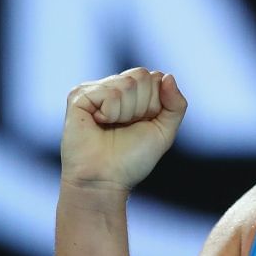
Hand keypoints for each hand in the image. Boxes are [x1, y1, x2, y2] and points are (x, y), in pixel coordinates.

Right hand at [59, 68, 187, 195]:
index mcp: (133, 93)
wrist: (105, 180)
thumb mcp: (164, 131)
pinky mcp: (79, 96)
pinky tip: (98, 124)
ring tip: (112, 127)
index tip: (142, 124)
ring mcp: (95, 90)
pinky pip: (110, 93)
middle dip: (142, 107)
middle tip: (126, 127)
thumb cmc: (132, 159)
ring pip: (127, 83)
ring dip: (126, 113)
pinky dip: (111, 113)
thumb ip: (176, 104)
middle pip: (142, 75)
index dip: (155, 104)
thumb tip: (168, 76)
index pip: (155, 77)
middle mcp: (114, 87)